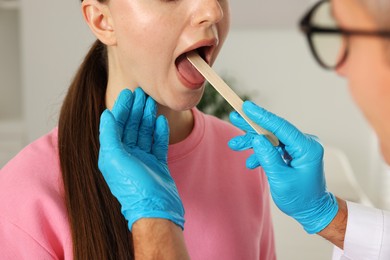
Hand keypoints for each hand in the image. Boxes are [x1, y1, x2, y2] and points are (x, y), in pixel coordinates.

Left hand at [98, 88, 184, 230]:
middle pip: (131, 127)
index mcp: (114, 154)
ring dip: (147, 117)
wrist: (156, 209)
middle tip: (142, 93)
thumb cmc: (134, 187)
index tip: (128, 93)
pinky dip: (159, 132)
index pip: (116, 125)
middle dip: (136, 109)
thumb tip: (105, 114)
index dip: (121, 108)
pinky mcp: (157, 164)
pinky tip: (161, 121)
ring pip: (145, 133)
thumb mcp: (115, 159)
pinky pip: (158, 144)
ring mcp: (143, 160)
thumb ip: (109, 136)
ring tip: (152, 102)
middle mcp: (127, 156)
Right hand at [228, 101, 337, 233]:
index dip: (262, 116)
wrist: (312, 210)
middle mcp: (304, 143)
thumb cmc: (300, 198)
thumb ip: (268, 157)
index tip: (246, 107)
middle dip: (253, 125)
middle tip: (235, 116)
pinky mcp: (292, 152)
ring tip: (235, 144)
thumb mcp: (281, 180)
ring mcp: (298, 147)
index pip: (281, 127)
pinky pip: (274, 147)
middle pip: (274, 129)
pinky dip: (261, 152)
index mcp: (307, 148)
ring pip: (271, 138)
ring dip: (253, 142)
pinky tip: (251, 161)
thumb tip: (257, 139)